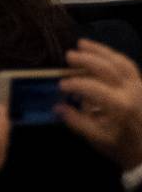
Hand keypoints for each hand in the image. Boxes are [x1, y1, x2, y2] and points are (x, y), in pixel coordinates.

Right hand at [58, 39, 141, 170]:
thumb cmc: (122, 147)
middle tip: (69, 56)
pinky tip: (102, 53)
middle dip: (86, 60)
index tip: (60, 85)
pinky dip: (113, 56)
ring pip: (120, 62)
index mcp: (120, 106)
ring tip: (82, 44)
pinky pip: (129, 66)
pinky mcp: (141, 86)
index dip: (74, 84)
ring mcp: (139, 87)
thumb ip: (77, 122)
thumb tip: (58, 107)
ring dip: (100, 51)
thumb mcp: (97, 139)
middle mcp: (131, 92)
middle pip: (107, 68)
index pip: (92, 87)